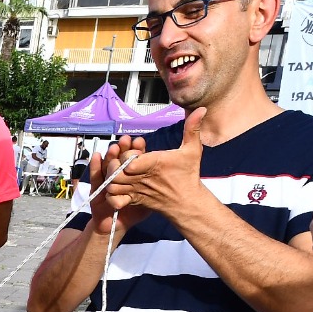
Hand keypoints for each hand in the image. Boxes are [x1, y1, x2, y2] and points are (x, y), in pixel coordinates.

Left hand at [102, 109, 207, 229]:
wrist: (187, 202)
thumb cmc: (188, 175)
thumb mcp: (193, 150)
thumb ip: (192, 129)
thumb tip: (201, 109)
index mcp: (154, 164)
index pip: (129, 160)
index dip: (126, 156)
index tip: (133, 153)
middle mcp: (143, 178)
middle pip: (117, 171)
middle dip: (115, 165)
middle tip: (119, 161)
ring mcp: (137, 190)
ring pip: (113, 185)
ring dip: (111, 178)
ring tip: (117, 172)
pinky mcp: (134, 200)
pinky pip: (116, 199)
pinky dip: (112, 194)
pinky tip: (118, 186)